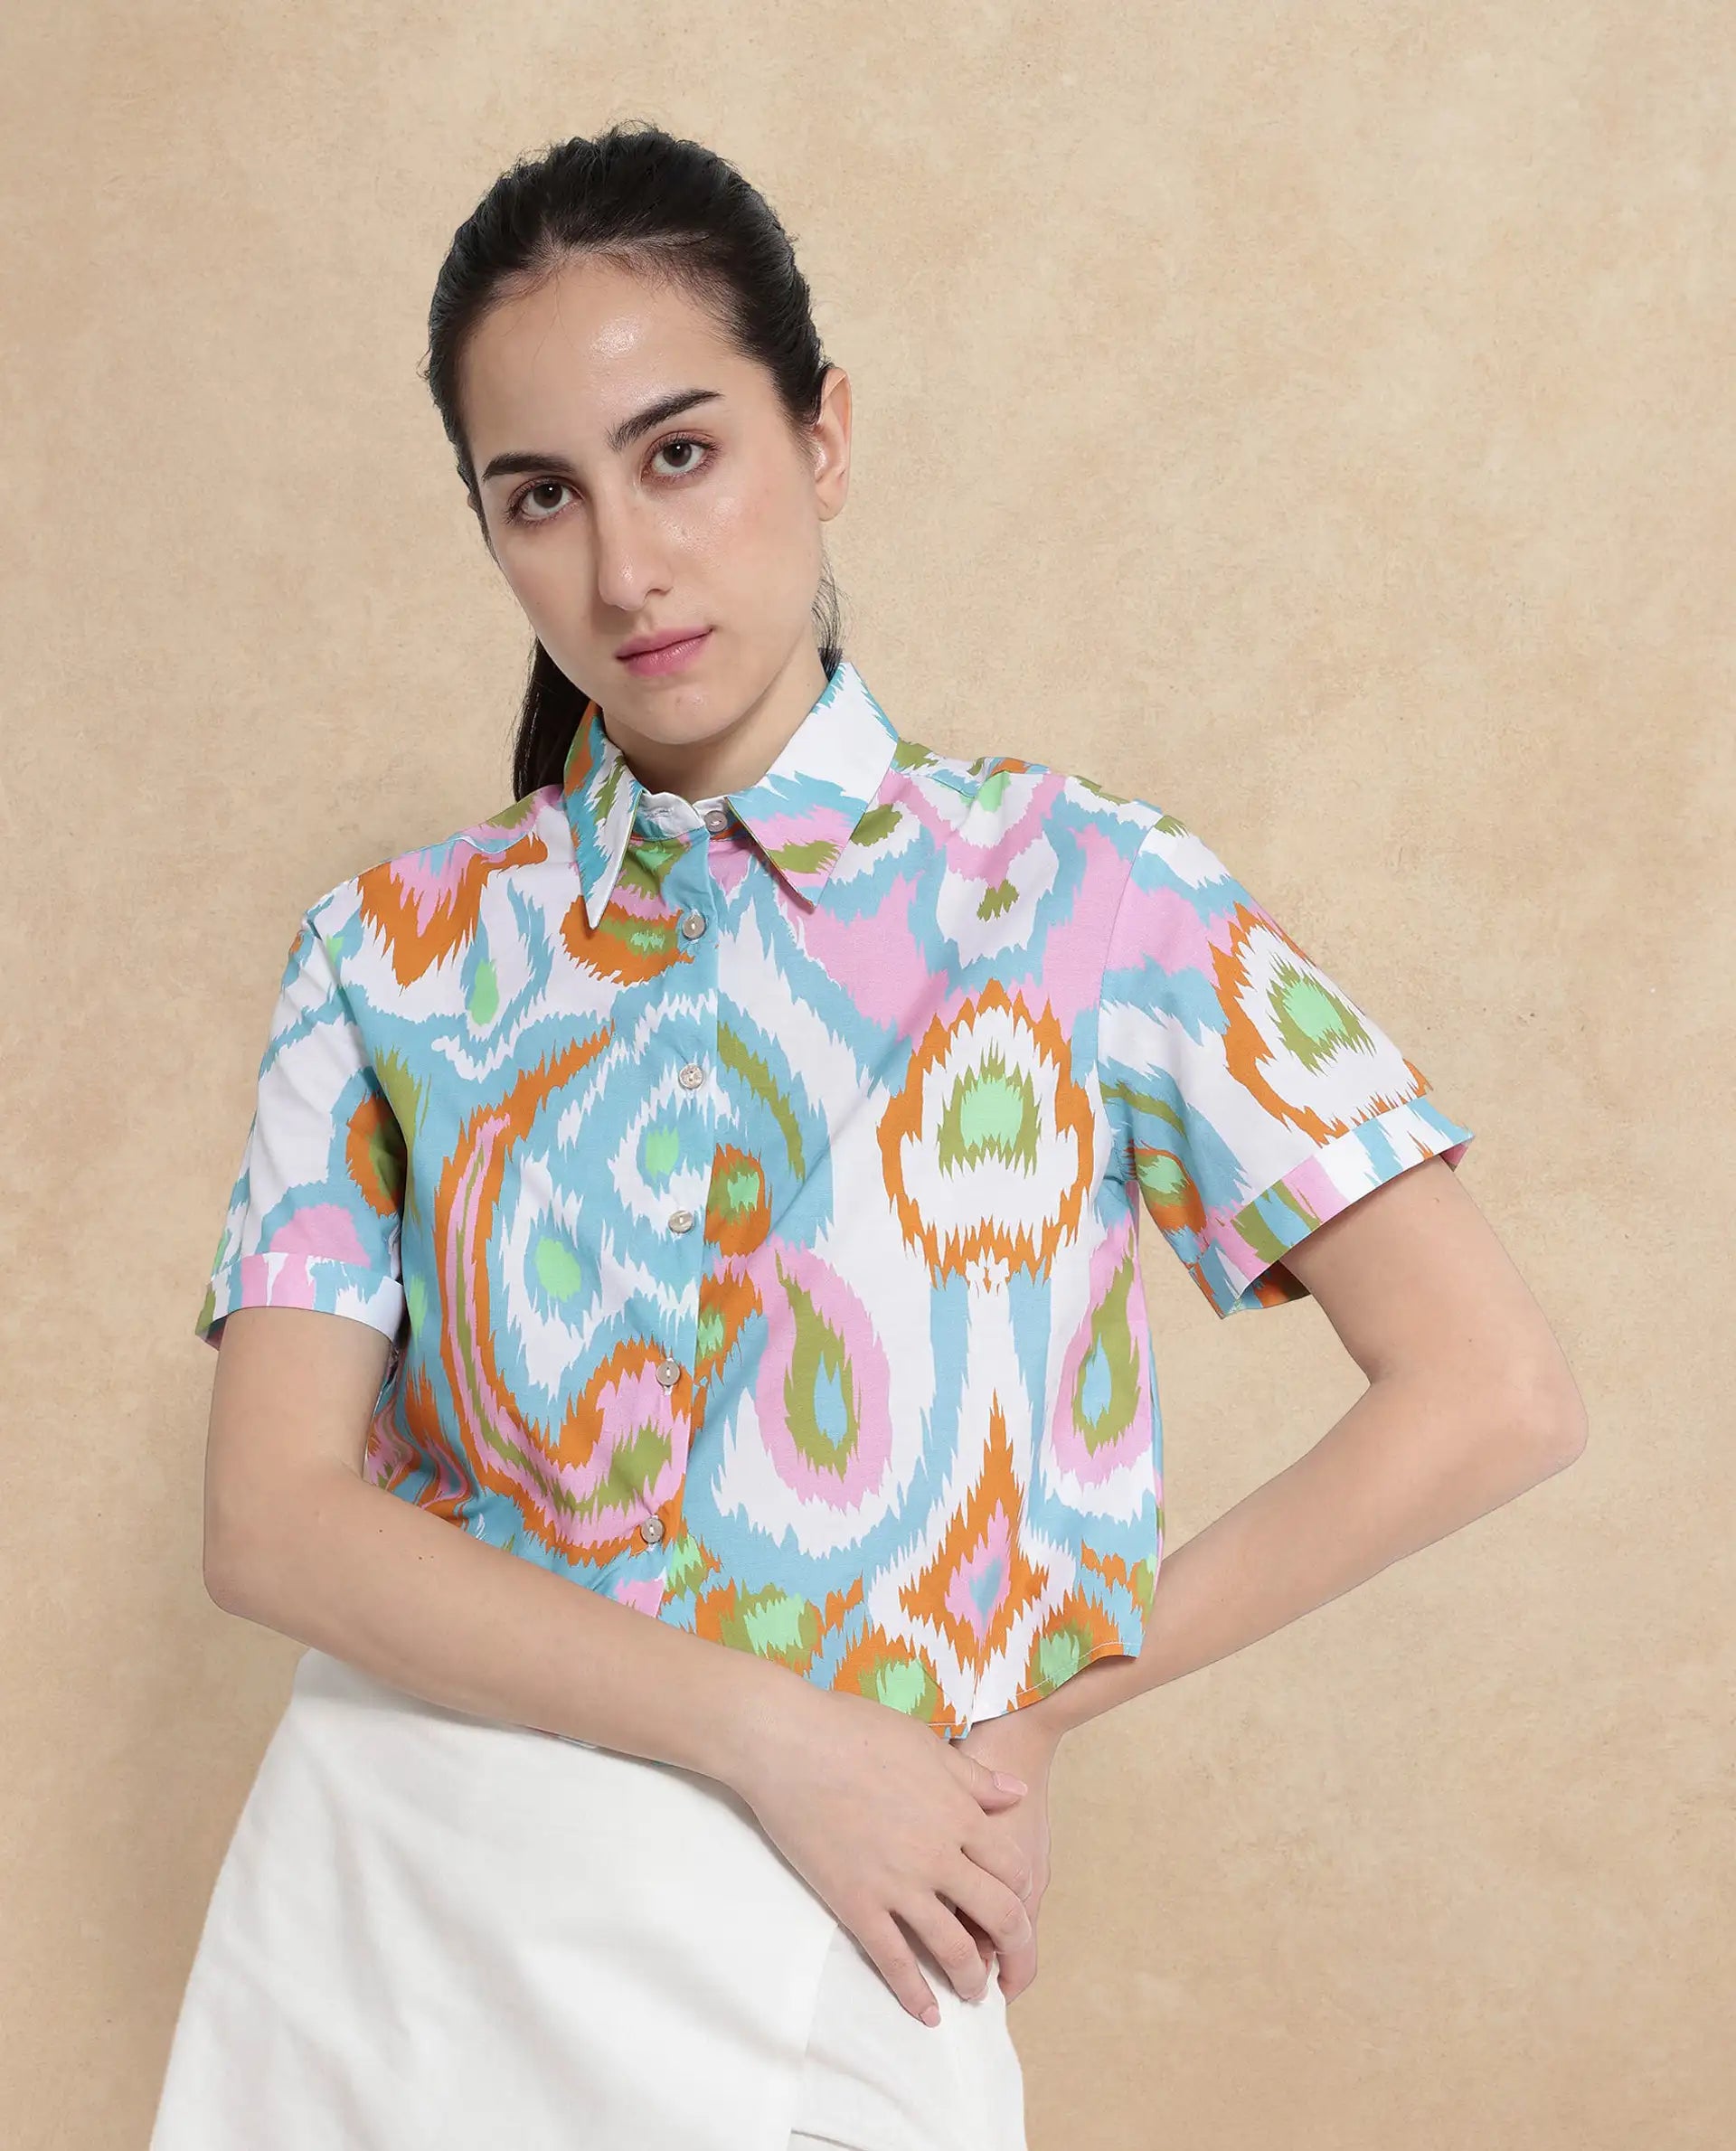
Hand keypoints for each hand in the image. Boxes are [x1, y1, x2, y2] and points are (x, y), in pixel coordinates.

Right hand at [730, 1681, 1037, 2025]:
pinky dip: (915, 1994)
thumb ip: (974, 1777)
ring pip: (953, 1949)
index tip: (1015, 1905)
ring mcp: (897, 1884)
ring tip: (973, 1994)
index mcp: (959, 1813)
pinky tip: (926, 2012)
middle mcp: (938, 1855)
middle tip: (1010, 1966)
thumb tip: (1017, 1793)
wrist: (788, 1743)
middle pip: (999, 1915)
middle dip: (1014, 1950)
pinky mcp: (856, 1903)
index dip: (1022, 1893)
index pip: (1014, 1867)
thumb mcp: (925, 1744)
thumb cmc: (855, 1730)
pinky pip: (894, 1961)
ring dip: (971, 1980)